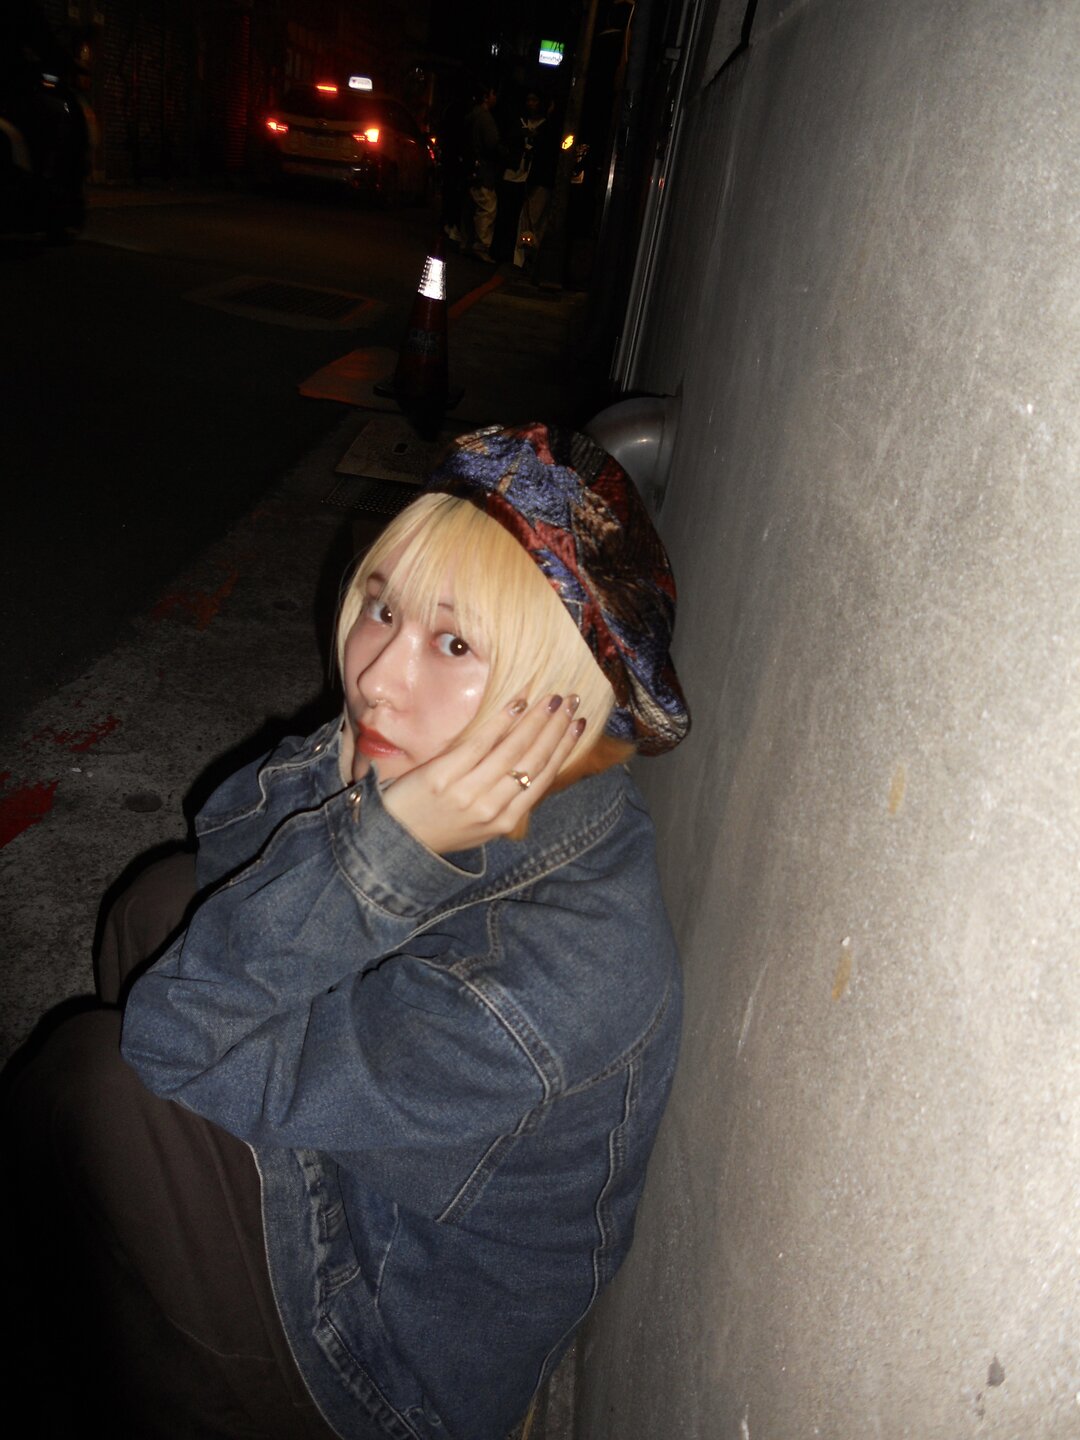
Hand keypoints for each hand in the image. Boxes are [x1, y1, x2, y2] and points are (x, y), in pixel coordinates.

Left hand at [381, 695, 585, 854]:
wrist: (396, 841)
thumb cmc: (441, 827)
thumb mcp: (482, 824)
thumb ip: (507, 798)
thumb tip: (533, 762)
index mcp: (505, 821)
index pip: (544, 776)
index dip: (564, 747)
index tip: (578, 723)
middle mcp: (491, 808)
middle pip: (534, 760)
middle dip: (556, 728)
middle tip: (570, 701)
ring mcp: (467, 793)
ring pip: (512, 750)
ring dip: (536, 720)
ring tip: (551, 699)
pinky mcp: (443, 776)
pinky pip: (479, 744)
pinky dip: (501, 721)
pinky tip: (517, 703)